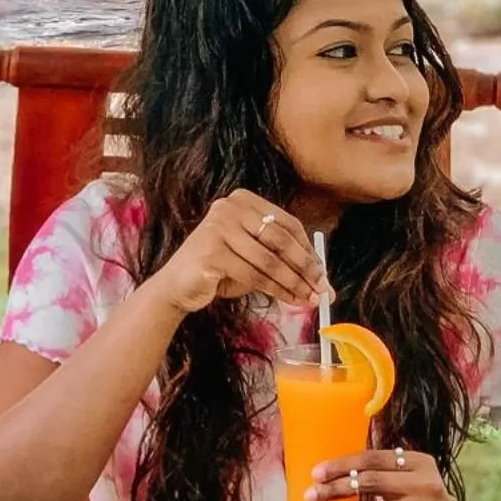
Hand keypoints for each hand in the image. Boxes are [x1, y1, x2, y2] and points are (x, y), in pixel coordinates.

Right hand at [149, 191, 327, 315]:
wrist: (177, 286)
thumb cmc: (220, 270)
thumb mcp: (254, 257)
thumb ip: (283, 260)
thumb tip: (321, 277)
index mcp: (244, 201)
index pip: (287, 224)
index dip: (308, 250)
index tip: (323, 273)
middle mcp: (229, 208)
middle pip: (281, 239)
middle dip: (306, 268)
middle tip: (322, 289)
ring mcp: (218, 228)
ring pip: (269, 260)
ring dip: (293, 283)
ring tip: (308, 299)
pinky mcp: (211, 253)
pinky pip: (253, 274)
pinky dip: (276, 289)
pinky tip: (288, 299)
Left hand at [306, 447, 471, 500]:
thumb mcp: (418, 478)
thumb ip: (388, 470)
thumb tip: (339, 468)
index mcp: (420, 464)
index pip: (374, 459)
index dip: (342, 464)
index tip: (317, 473)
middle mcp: (424, 486)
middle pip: (370, 483)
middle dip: (335, 489)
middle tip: (311, 495)